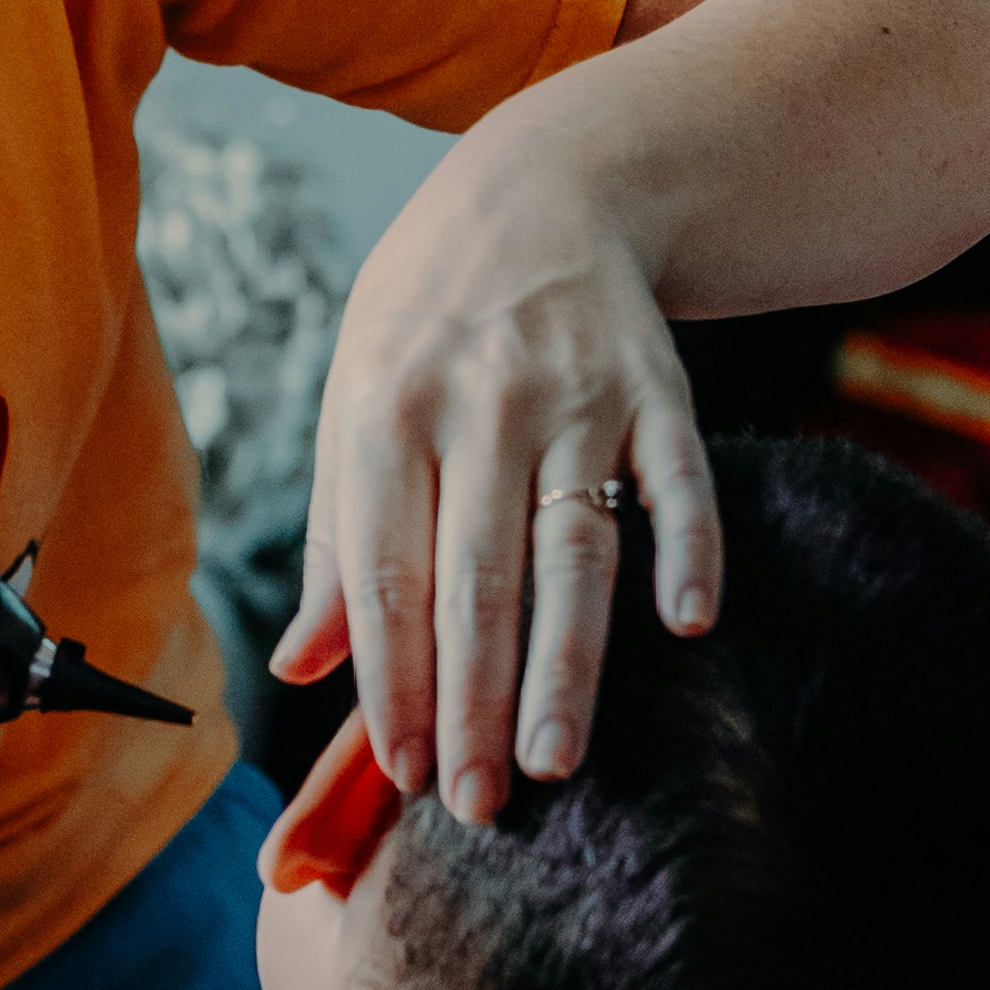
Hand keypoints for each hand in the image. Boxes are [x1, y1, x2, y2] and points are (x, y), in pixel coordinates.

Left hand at [280, 116, 721, 822]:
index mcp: (385, 415)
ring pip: (572, 549)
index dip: (392, 680)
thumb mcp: (352, 400)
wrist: (543, 185)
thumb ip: (333, 538)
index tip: (399, 772)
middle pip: (477, 581)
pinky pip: (680, 477)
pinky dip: (687, 546)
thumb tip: (301, 664)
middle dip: (471, 703)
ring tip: (555, 758)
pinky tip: (687, 622)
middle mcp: (478, 406)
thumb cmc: (424, 319)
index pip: (386, 574)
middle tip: (475, 804)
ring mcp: (577, 395)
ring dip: (566, 662)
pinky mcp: (659, 386)